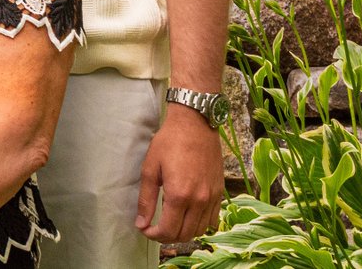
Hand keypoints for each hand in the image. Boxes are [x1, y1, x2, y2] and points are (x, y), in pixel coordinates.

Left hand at [136, 106, 223, 241]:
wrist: (195, 125)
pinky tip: (188, 215)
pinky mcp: (220, 193)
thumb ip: (146, 199)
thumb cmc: (169, 142)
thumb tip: (141, 223)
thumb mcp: (150, 168)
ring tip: (170, 222)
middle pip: (185, 235)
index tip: (145, 229)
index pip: (169, 231)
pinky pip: (212, 220)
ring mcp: (212, 198)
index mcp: (179, 195)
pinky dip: (200, 225)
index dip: (154, 235)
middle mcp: (199, 200)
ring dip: (184, 232)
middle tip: (155, 228)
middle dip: (167, 236)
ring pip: (200, 230)